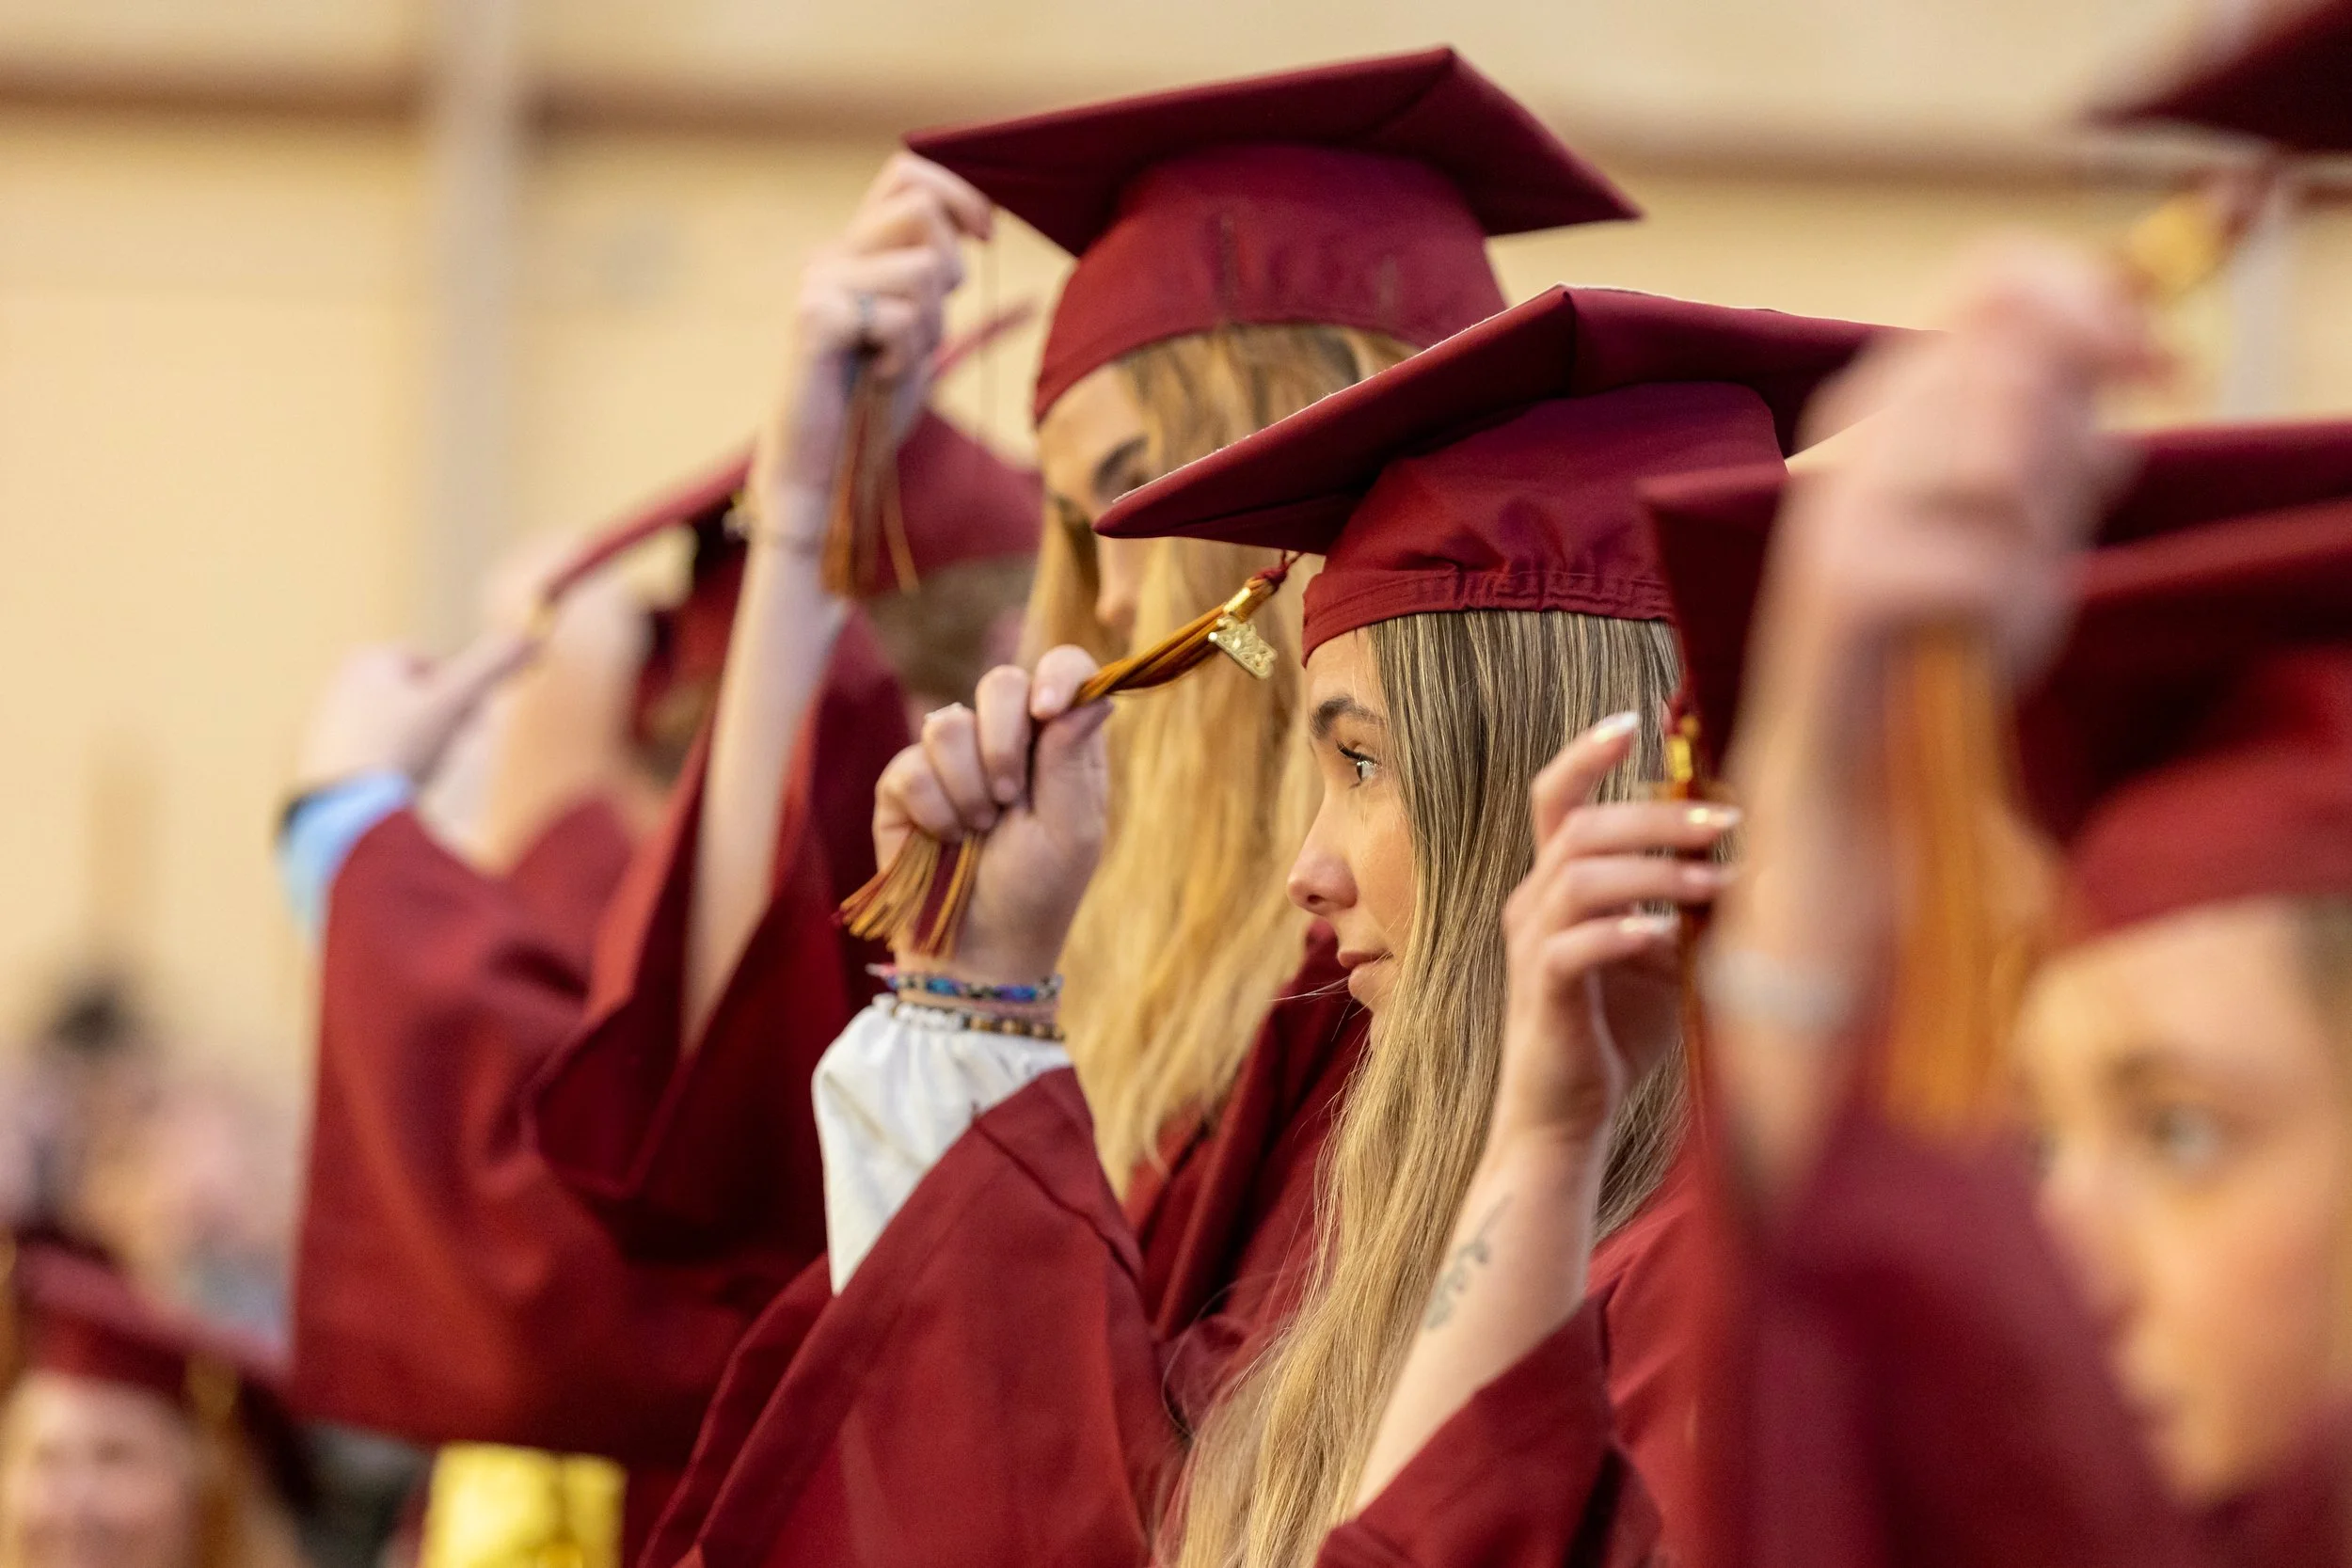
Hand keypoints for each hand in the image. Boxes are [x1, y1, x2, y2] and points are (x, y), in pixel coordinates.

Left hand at [293, 630, 535, 795]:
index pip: (432, 663)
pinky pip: (377, 755)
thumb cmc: (401, 746)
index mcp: (369, 660)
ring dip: (421, 744)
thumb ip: (492, 667)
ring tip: (425, 772)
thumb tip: (533, 637)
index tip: (474, 721)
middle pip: (414, 695)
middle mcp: (342, 684)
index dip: (461, 690)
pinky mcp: (324, 759)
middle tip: (452, 748)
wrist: (345, 807)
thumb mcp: (455, 702)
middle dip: (441, 718)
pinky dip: (396, 766)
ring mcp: (330, 723)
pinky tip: (399, 789)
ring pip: (397, 725)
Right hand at [756, 154, 993, 503]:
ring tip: (894, 359)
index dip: (957, 195)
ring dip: (928, 325)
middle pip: (921, 209)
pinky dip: (903, 355)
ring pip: (922, 267)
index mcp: (855, 251)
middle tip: (924, 327)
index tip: (986, 237)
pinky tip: (877, 376)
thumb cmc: (869, 403)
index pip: (906, 176)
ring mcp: (818, 283)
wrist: (820, 465)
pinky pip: (899, 316)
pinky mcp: (813, 318)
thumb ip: (932, 277)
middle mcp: (832, 255)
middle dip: (951, 271)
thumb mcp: (917, 326)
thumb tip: (978, 224)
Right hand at [871, 647, 1110, 984]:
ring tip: (979, 831)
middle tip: (1010, 798)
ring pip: (948, 723)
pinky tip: (945, 839)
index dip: (1056, 675)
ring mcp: (951, 758)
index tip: (1047, 710)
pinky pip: (910, 767)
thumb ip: (1074, 759)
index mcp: (1059, 742)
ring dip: (969, 788)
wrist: (978, 950)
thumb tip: (1097, 695)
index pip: (1062, 670)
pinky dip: (933, 811)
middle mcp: (1006, 738)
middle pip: (999, 681)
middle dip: (1003, 741)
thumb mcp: (1072, 832)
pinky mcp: (904, 784)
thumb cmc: (1037, 892)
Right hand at [1489, 714, 1738, 1157]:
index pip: (1556, 798)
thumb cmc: (1617, 1034)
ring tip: (1717, 883)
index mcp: (1555, 885)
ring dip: (1654, 871)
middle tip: (1728, 821)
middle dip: (1656, 815)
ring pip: (1578, 877)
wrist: (1566, 1118)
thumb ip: (1688, 906)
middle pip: (1580, 827)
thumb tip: (1748, 857)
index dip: (1586, 753)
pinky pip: (1570, 947)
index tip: (1634, 722)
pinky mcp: (1541, 994)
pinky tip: (1666, 934)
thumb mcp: (1665, 956)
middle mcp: (1532, 904)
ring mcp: (1532, 947)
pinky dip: (1620, 931)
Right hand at [1761, 239, 2155, 736]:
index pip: (1996, 282)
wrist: (1860, 748)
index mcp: (1898, 398)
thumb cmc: (1944, 630)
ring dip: (2031, 536)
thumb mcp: (2028, 516)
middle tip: (2051, 524)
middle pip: (2013, 374)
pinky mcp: (1844, 581)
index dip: (2095, 304)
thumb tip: (2136, 348)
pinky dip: (2000, 606)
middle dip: (2065, 455)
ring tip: (1997, 584)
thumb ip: (2066, 432)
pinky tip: (1965, 635)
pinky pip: (1981, 565)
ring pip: (2000, 466)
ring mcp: (1846, 506)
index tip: (2159, 364)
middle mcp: (1861, 434)